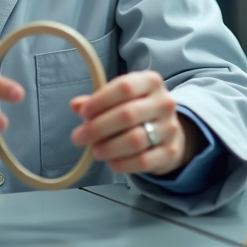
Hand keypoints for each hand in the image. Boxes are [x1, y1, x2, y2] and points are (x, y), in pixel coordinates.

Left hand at [68, 71, 199, 175]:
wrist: (169, 133)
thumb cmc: (138, 111)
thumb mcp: (121, 99)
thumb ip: (98, 101)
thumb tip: (76, 105)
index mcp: (151, 82)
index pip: (124, 87)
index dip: (101, 100)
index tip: (83, 113)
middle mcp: (164, 103)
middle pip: (128, 114)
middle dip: (98, 127)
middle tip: (78, 137)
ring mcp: (170, 128)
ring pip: (135, 139)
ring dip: (109, 147)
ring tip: (95, 151)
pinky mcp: (170, 151)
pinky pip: (143, 160)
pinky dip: (123, 163)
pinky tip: (112, 163)